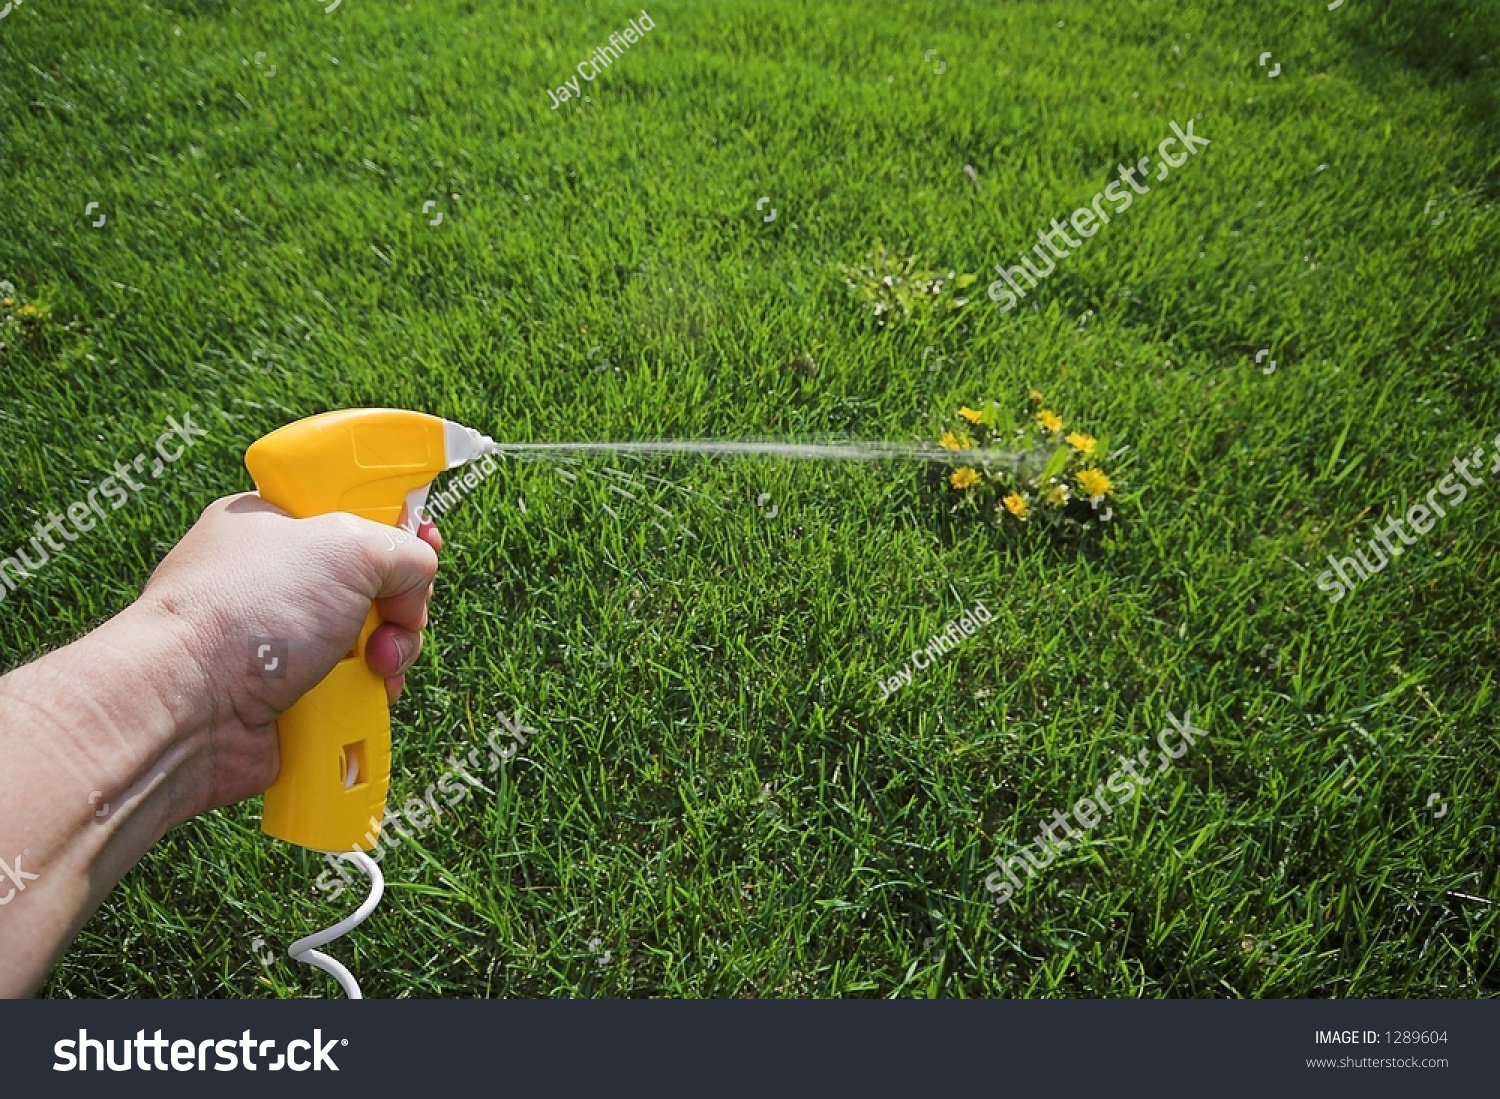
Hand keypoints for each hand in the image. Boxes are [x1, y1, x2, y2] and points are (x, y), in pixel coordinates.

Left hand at [132, 493, 441, 824]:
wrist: (190, 706)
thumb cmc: (247, 611)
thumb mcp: (347, 544)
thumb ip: (402, 547)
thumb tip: (417, 579)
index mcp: (272, 525)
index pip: (349, 514)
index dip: (394, 528)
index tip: (424, 540)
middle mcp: (274, 583)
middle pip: (372, 585)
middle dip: (399, 605)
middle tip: (396, 616)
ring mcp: (280, 643)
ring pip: (370, 643)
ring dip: (390, 655)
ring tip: (376, 667)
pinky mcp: (289, 699)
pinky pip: (352, 693)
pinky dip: (367, 699)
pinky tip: (364, 698)